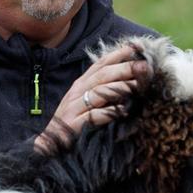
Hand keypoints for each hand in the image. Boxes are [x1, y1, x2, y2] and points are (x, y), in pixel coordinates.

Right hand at [34, 44, 150, 151]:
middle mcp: (77, 92)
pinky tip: (122, 111)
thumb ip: (102, 90)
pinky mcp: (74, 124)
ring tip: (137, 85)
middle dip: (123, 69)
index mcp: (81, 84)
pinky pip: (93, 116)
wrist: (49, 144)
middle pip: (102, 76)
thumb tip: (128, 80)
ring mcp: (74, 108)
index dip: (117, 55)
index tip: (135, 48)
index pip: (100, 65)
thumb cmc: (72, 122)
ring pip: (98, 92)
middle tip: (144, 66)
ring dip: (119, 87)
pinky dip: (108, 113)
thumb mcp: (85, 101)